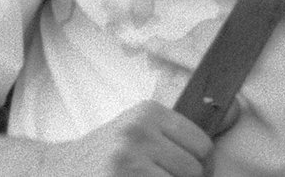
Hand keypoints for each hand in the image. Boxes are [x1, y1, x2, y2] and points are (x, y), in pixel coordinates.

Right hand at [39, 101, 223, 176]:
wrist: (54, 172)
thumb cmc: (103, 157)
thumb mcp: (137, 132)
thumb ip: (175, 134)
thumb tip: (231, 124)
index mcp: (147, 113)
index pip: (202, 145)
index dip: (201, 167)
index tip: (190, 173)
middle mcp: (137, 132)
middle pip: (193, 170)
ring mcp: (125, 160)